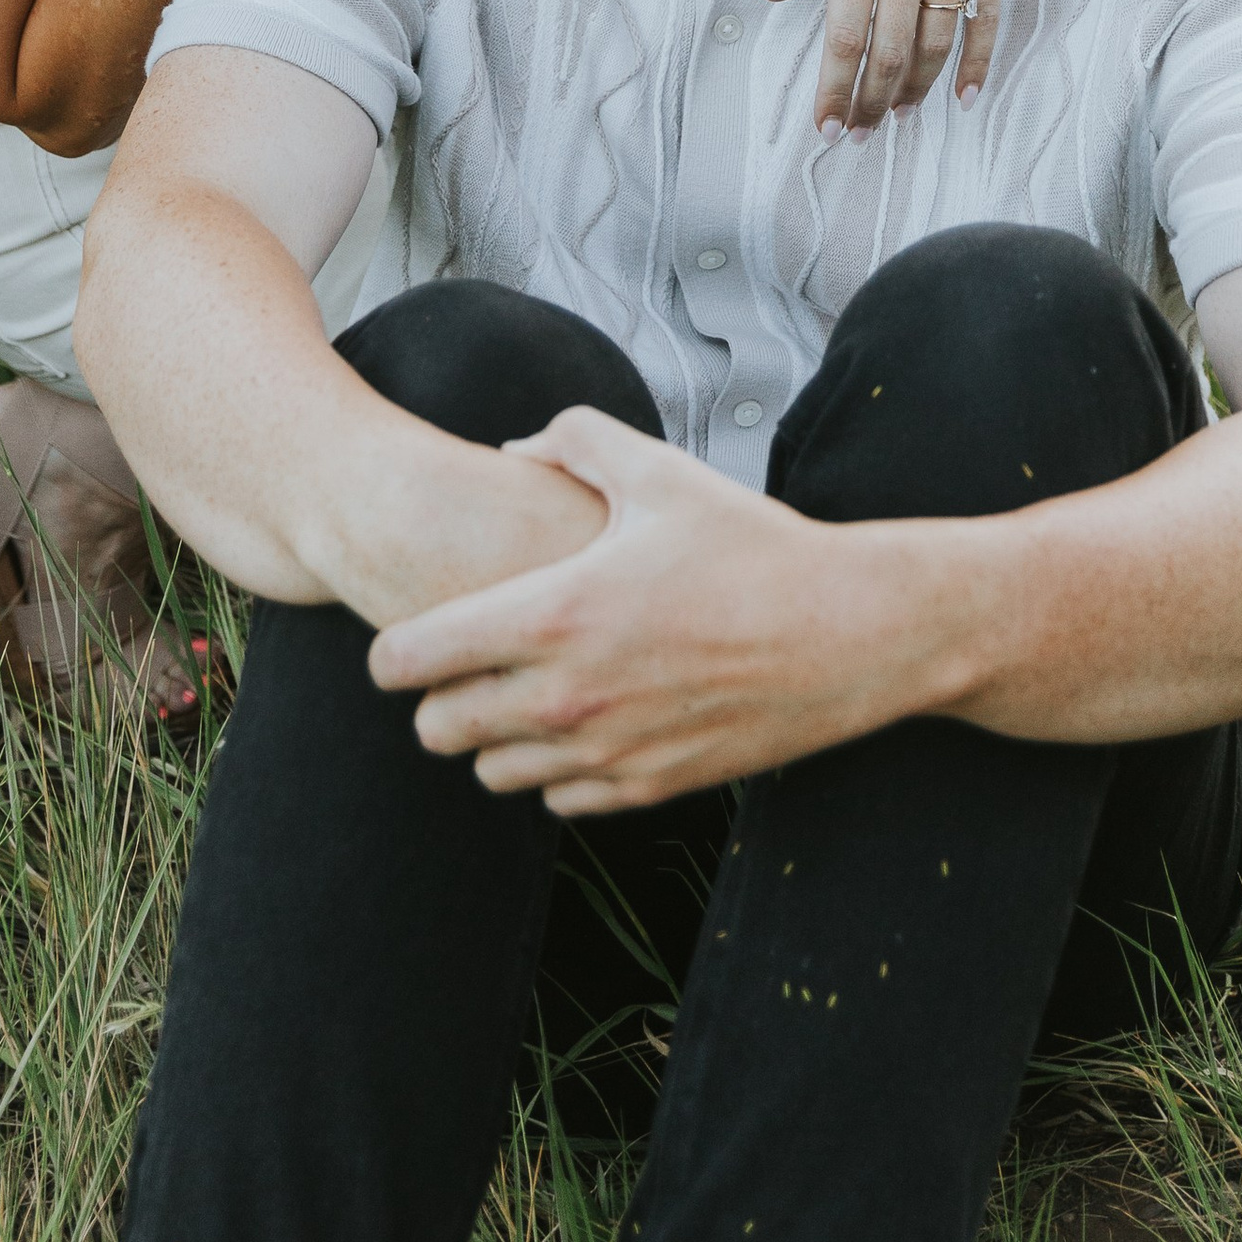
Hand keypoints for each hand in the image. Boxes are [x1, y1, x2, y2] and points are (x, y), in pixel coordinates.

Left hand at [368, 407, 941, 813]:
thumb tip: (514, 449)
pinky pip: (556, 800)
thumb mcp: (661, 470)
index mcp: (555, 615)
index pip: (413, 659)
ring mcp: (607, 752)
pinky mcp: (647, 789)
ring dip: (494, 737)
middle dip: (437, 697)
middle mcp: (568, 698)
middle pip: (436, 730)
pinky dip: (554, 768)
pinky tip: (586, 719)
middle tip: (470, 659)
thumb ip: (573, 441)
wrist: (848, 633)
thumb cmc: (752, 545)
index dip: (393, 649)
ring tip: (528, 688)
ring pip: (491, 773)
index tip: (409, 634)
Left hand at [763, 0, 1007, 128]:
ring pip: (935, 43)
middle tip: (856, 134)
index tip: (824, 127)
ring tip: (897, 116)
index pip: (841, 35)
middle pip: (888, 51)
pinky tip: (962, 97)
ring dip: (915, 90)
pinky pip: (984, 19)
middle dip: (869, 102)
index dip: (832, 89)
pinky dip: (975, 63)